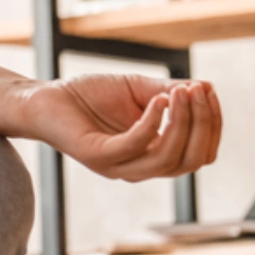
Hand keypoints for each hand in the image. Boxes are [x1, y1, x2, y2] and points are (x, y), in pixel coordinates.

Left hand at [6, 73, 220, 181]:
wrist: (43, 98)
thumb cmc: (89, 96)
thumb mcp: (137, 89)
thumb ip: (169, 92)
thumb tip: (205, 87)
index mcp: (153, 155)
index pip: (200, 153)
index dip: (212, 124)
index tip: (209, 90)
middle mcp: (140, 167)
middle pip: (191, 159)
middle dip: (203, 124)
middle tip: (198, 90)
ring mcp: (118, 166)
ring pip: (168, 158)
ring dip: (182, 123)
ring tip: (181, 92)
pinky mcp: (96, 157)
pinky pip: (134, 146)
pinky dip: (152, 123)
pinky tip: (158, 100)